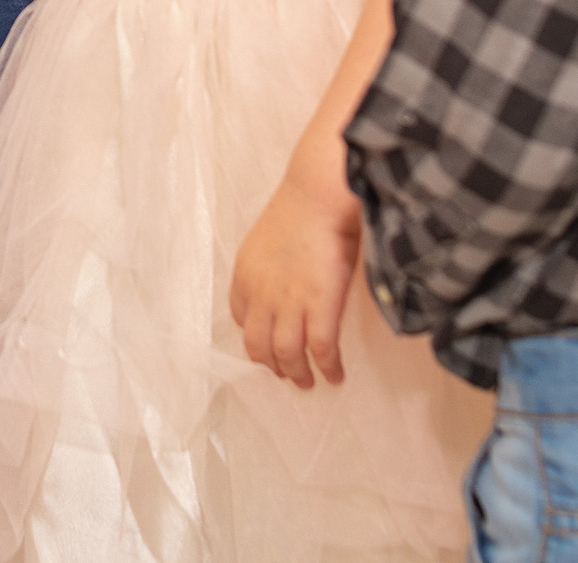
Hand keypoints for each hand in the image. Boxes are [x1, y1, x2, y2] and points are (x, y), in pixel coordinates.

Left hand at [228, 164, 364, 391]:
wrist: (318, 194)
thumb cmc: (302, 207)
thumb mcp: (268, 240)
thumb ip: (270, 268)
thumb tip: (285, 284)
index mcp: (245, 275)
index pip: (242, 319)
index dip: (256, 338)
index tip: (270, 346)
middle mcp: (261, 294)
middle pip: (258, 347)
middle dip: (273, 367)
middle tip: (288, 376)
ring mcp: (289, 303)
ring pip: (286, 355)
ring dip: (298, 375)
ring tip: (309, 384)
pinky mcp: (320, 305)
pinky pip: (320, 349)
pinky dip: (328, 367)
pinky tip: (335, 375)